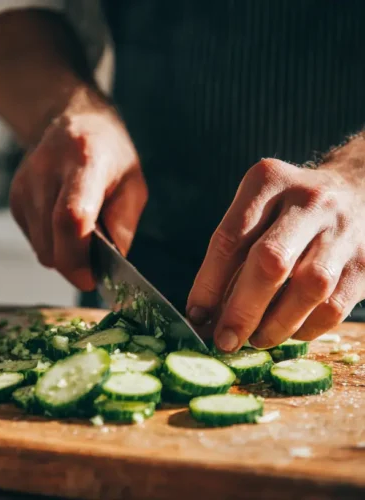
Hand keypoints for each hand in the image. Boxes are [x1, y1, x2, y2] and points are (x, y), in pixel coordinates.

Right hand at [9, 93, 147, 290]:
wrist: (73, 121)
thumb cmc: (110, 156)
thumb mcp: (134, 185)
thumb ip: (123, 226)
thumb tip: (107, 266)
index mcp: (84, 161)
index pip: (71, 218)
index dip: (78, 258)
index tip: (91, 278)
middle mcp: (46, 171)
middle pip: (51, 243)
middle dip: (74, 264)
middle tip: (94, 260)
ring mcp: (24, 184)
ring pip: (40, 249)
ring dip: (63, 253)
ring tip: (81, 230)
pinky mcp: (14, 196)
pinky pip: (33, 241)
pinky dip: (51, 242)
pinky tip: (62, 221)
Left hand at [187, 157, 364, 351]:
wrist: (358, 193)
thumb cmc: (288, 212)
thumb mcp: (257, 211)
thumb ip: (232, 256)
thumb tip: (205, 315)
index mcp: (268, 182)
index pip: (230, 238)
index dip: (208, 283)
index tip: (196, 315)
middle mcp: (308, 201)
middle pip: (271, 261)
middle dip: (242, 310)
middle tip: (224, 341)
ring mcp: (343, 230)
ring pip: (309, 287)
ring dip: (276, 324)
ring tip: (255, 339)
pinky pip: (335, 307)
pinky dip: (306, 328)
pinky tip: (288, 332)